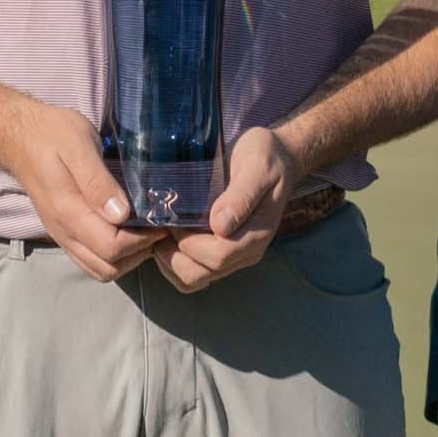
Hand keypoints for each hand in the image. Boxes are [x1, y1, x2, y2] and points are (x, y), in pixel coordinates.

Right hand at [0, 92, 164, 282]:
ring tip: (144, 230)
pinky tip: (126, 233)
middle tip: (156, 226)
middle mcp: (64, 231)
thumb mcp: (79, 145)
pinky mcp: (64, 232)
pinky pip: (90, 260)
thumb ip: (98, 182)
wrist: (19, 136)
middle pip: (108, 267)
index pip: (112, 248)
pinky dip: (113, 257)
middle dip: (138, 252)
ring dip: (127, 259)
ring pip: (100, 269)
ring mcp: (62, 235)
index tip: (160, 219)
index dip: (142, 240)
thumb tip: (121, 215)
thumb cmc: (52, 134)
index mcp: (68, 212)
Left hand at [158, 127, 293, 293]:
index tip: (173, 219)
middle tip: (161, 227)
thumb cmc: (266, 157)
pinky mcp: (223, 252)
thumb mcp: (257, 167)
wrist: (277, 157)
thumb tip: (220, 226)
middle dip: (174, 255)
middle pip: (203, 273)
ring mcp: (234, 255)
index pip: (218, 256)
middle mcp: (246, 251)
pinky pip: (195, 273)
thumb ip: (241, 196)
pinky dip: (174, 263)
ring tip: (160, 234)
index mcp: (256, 234)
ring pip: (195, 279)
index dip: (189, 243)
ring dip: (171, 262)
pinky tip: (167, 240)